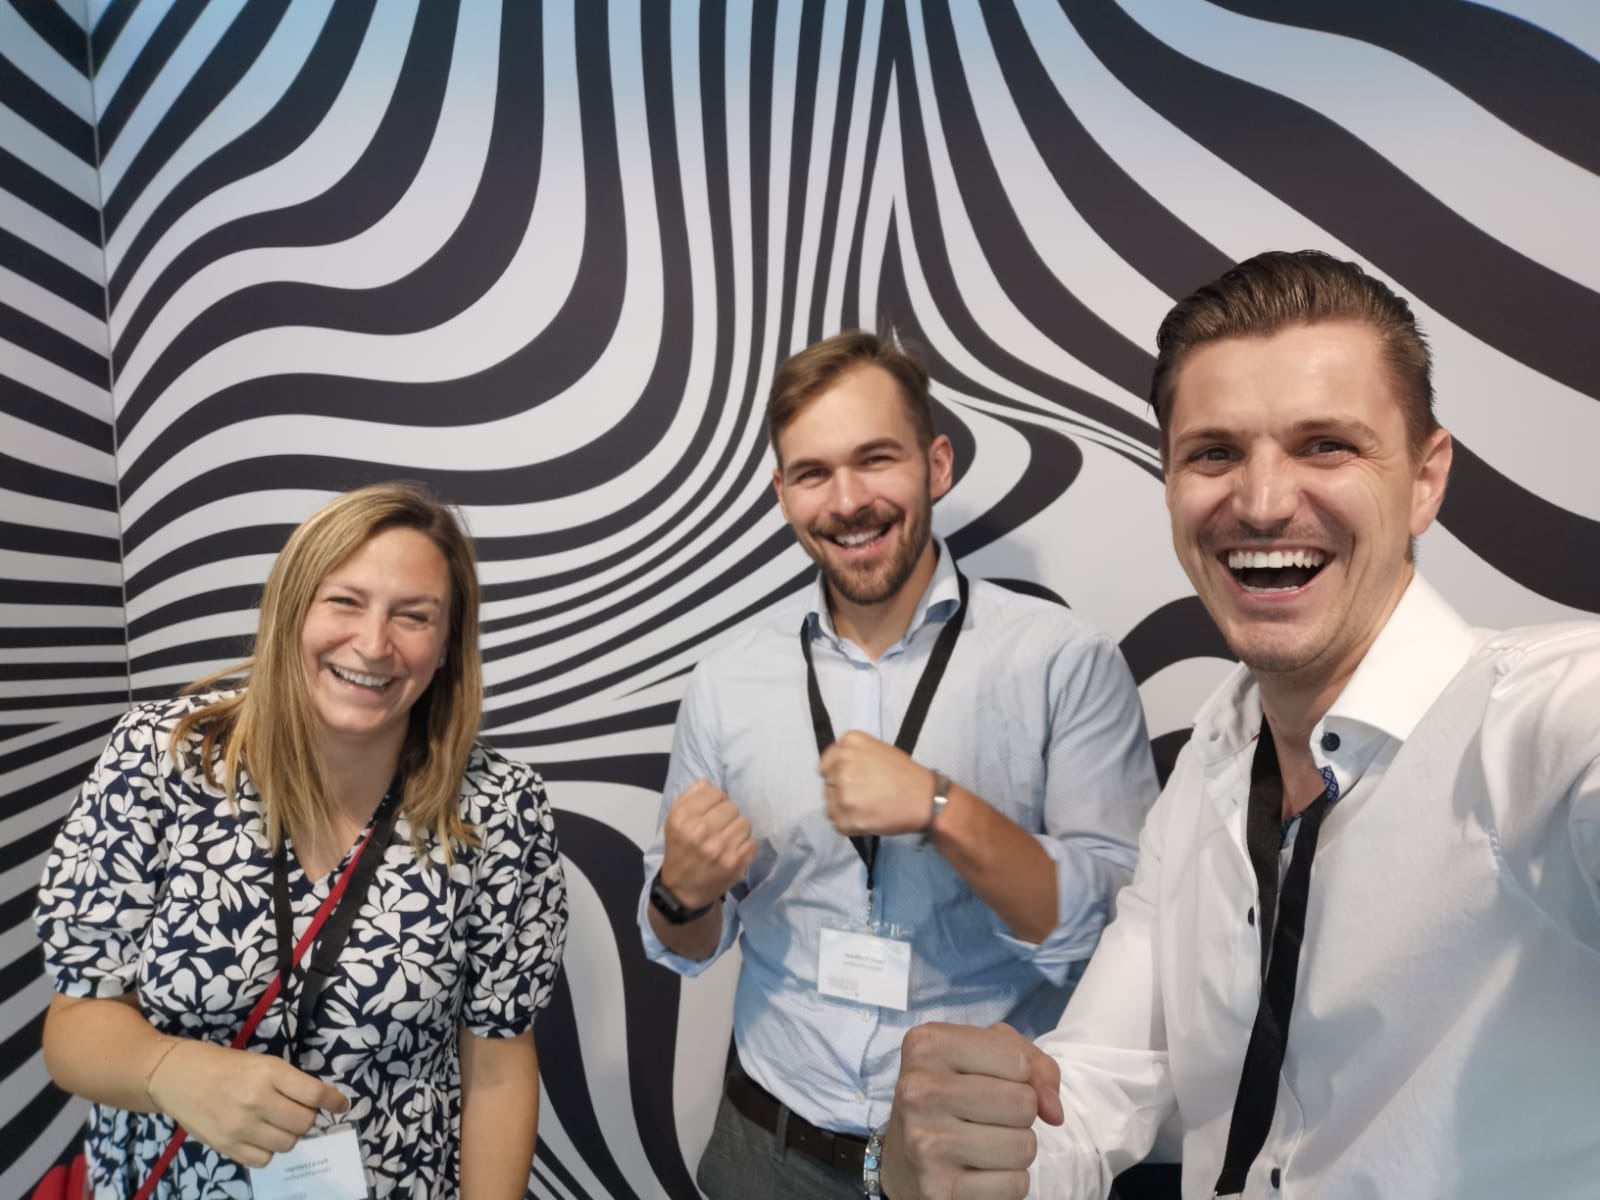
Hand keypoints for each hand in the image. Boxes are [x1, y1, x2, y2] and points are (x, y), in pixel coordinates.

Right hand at [147, 1038, 349, 1168]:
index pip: (315, 1094)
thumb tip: (320, 1101)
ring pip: (287, 1144)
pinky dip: (268, 1151)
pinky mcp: (226, 1146)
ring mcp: (240, 1126)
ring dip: (289, 1135)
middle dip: (307, 1118)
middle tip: (297, 1111)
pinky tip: (260, 1137)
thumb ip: (288, 1082)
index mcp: (269, 1072)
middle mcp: (257, 1100)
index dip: (334, 1101)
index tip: (341, 1105)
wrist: (176, 1076)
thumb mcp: (261, 1062)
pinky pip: (263, 1160)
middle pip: (304, 1123)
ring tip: (277, 1123)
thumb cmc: (224, 1064)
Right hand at [659, 779, 755, 910]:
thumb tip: (710, 784)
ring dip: (737, 830)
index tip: (710, 813)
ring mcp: (719, 848)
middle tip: (718, 828)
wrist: (681, 890)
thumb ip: (690, 796)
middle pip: (732, 806)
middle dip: (727, 816)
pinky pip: (752, 842)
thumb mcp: (674, 820)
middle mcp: (700, 831)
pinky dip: (744, 846)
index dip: (715, 801)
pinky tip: (732, 852)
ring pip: (745, 823)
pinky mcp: (735, 864)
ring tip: (726, 840)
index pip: (714, 792)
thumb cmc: (680, 850)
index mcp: (683, 817)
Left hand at [818, 730, 935, 835]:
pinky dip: (851, 826)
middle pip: (828, 786)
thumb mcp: (877, 750)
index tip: (854, 783)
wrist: (925, 799)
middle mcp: (841, 764)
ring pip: (830, 806)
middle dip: (842, 793)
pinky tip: (869, 818)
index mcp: (848, 743)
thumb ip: (853, 757)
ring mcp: (842, 792)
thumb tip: (836, 772)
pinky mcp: (845, 816)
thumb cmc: (906, 774)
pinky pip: (838, 824)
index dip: (838, 777)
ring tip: (869, 808)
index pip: (825, 766)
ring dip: (845, 810)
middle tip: (867, 797)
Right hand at [882, 1022, 1062, 1199]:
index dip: (1022, 1076)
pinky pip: (1014, 1185)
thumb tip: (1054, 1112)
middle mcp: (918, 1091)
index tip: (995, 1083)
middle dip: (1020, 1114)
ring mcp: (925, 1143)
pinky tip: (979, 1171)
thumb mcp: (983, 1057)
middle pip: (1023, 1103)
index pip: (1018, 1060)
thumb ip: (1032, 1062)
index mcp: (927, 1046)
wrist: (902, 1158)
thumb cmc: (953, 1095)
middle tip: (988, 1117)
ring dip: (1016, 1149)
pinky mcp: (937, 1190)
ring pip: (1024, 1147)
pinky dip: (1008, 1181)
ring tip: (985, 1143)